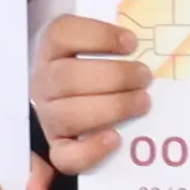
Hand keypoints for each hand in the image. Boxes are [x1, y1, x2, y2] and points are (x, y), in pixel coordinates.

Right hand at [33, 10, 153, 173]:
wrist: (73, 107)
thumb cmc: (94, 73)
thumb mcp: (95, 50)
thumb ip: (110, 43)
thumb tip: (136, 42)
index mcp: (52, 52)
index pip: (61, 34)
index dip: (98, 36)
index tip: (131, 43)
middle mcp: (44, 83)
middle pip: (67, 77)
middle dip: (114, 77)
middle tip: (145, 77)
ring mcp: (48, 116)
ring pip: (68, 115)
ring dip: (112, 108)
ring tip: (142, 102)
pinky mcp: (58, 147)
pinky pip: (66, 155)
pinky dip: (91, 149)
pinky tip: (115, 137)